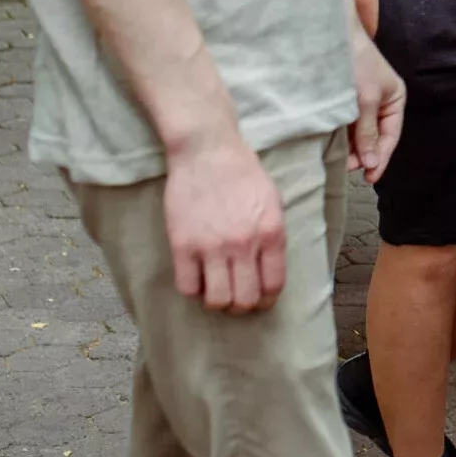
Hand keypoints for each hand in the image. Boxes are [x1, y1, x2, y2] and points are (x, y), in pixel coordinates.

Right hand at [163, 132, 286, 311]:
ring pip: (217, 300)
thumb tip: (269, 268)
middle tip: (236, 298)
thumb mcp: (272, 201)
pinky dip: (193, 290)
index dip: (266, 300)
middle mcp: (243, 245)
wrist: (207, 150)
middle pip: (246, 300)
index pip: (273, 286)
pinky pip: (187, 287)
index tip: (259, 300)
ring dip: (217, 302)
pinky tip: (196, 277)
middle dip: (242, 306)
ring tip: (215, 290)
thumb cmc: (243, 173)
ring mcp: (211, 246)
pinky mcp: (182, 244)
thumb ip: (273, 235)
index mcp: (271, 233)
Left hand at [346, 24, 404, 185]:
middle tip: (348, 169)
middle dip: (363, 154)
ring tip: (339, 161)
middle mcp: (381, 103)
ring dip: (350, 147)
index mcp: (395, 100)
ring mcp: (362, 102)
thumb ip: (368, 132)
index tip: (368, 177)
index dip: (381, 158)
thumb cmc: (355, 62)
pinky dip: (340, 136)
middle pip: (374, 137)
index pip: (391, 136)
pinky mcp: (345, 100)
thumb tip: (371, 163)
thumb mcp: (365, 99)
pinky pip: (345, 124)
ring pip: (358, 133)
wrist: (331, 34)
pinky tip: (331, 146)